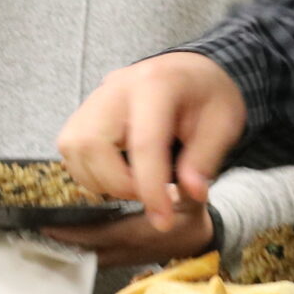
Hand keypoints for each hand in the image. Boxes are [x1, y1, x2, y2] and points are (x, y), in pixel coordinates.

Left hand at [45, 198, 213, 266]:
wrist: (203, 240)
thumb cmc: (194, 218)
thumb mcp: (194, 200)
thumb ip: (186, 189)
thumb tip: (183, 179)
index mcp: (137, 234)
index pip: (97, 236)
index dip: (71, 233)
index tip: (47, 226)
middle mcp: (127, 249)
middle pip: (86, 250)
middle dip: (62, 242)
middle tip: (36, 230)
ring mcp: (126, 256)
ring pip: (91, 256)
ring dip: (71, 247)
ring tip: (46, 234)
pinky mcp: (126, 257)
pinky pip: (99, 255)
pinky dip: (83, 247)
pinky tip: (70, 237)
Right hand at [58, 52, 247, 233]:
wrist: (189, 72)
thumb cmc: (207, 96)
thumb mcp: (223, 124)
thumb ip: (204, 159)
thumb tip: (191, 193)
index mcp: (156, 84)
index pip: (144, 142)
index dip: (152, 188)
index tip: (164, 221)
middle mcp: (116, 87)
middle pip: (92, 144)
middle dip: (118, 184)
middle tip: (149, 195)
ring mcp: (94, 98)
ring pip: (73, 148)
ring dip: (100, 180)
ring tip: (135, 185)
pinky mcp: (82, 112)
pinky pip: (70, 149)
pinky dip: (90, 172)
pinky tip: (119, 174)